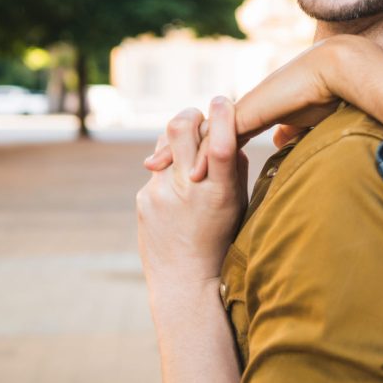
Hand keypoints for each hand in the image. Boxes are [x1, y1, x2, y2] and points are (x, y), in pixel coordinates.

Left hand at [136, 98, 247, 312]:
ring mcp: (158, 194)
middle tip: (200, 120)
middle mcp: (185, 191)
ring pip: (165, 145)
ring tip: (191, 164)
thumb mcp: (239, 206)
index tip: (224, 99)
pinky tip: (179, 198)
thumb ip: (234, 168)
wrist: (184, 282)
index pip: (219, 145)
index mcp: (217, 194)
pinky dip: (171, 173)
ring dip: (180, 145)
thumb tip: (227, 134)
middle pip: (179, 128)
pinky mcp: (143, 200)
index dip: (222, 116)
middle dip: (191, 115)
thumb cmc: (222, 243)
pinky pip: (158, 171)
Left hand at [143, 38, 350, 175]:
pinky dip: (205, 155)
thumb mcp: (301, 121)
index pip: (215, 132)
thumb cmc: (324, 94)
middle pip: (198, 130)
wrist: (332, 71)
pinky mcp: (250, 113)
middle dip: (175, 145)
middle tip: (152, 163)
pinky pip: (220, 137)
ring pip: (200, 132)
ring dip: (178, 150)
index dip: (197, 143)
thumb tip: (279, 142)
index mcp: (251, 112)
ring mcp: (242, 110)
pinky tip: (190, 173)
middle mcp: (241, 110)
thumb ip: (286, 131)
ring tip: (154, 168)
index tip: (180, 159)